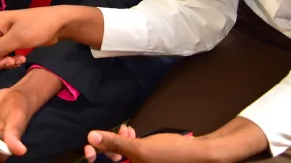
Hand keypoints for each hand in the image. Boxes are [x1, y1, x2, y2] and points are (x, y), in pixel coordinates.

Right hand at [0, 8, 64, 67]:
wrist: (58, 23)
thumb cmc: (38, 24)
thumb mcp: (17, 37)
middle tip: (10, 60)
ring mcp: (1, 36)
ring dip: (3, 62)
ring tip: (18, 59)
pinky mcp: (9, 43)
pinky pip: (1, 56)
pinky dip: (9, 60)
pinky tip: (22, 58)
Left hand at [85, 117, 268, 162]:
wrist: (200, 154)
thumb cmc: (170, 154)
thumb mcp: (140, 149)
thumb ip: (115, 144)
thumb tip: (91, 137)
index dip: (95, 155)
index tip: (90, 147)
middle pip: (112, 161)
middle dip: (110, 145)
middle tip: (119, 133)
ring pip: (121, 155)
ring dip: (120, 141)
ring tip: (127, 130)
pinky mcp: (148, 160)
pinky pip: (131, 154)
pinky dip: (129, 143)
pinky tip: (131, 132)